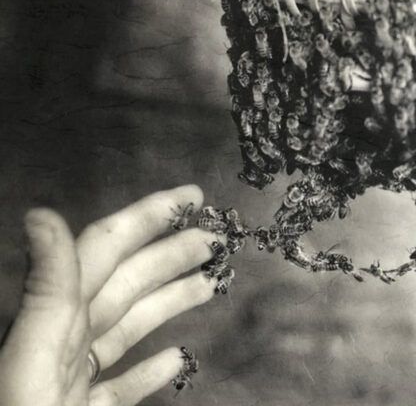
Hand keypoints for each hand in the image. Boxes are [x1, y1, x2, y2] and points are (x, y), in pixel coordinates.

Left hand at [0, 185, 220, 405]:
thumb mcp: (32, 358)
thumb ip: (46, 294)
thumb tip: (41, 215)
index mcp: (54, 322)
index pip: (105, 252)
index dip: (147, 218)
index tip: (193, 196)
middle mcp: (63, 342)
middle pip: (124, 285)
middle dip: (172, 255)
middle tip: (218, 240)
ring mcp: (73, 379)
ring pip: (126, 328)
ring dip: (169, 302)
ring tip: (210, 285)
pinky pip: (119, 383)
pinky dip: (148, 367)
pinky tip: (175, 356)